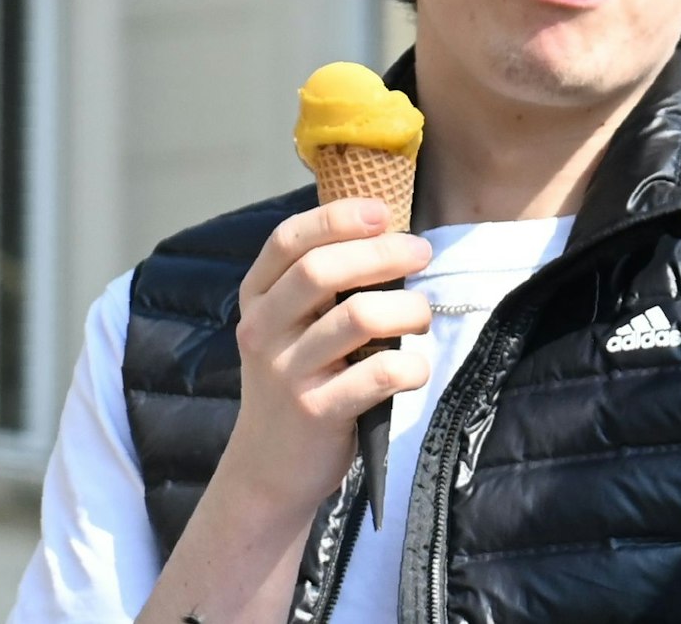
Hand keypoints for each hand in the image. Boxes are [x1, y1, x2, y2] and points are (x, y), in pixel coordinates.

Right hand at [217, 198, 432, 513]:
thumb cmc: (300, 381)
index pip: (288, 241)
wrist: (270, 468)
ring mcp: (286, 372)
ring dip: (408, 308)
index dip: (337, 217)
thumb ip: (325, 285)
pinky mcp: (316, 411)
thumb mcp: (294, 327)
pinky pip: (378, 373)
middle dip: (384, 254)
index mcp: (257, 299)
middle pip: (322, 271)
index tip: (385, 212)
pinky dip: (411, 366)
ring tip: (422, 317)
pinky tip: (415, 370)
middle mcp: (263, 330)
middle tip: (423, 254)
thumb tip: (392, 233)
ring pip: (358, 317)